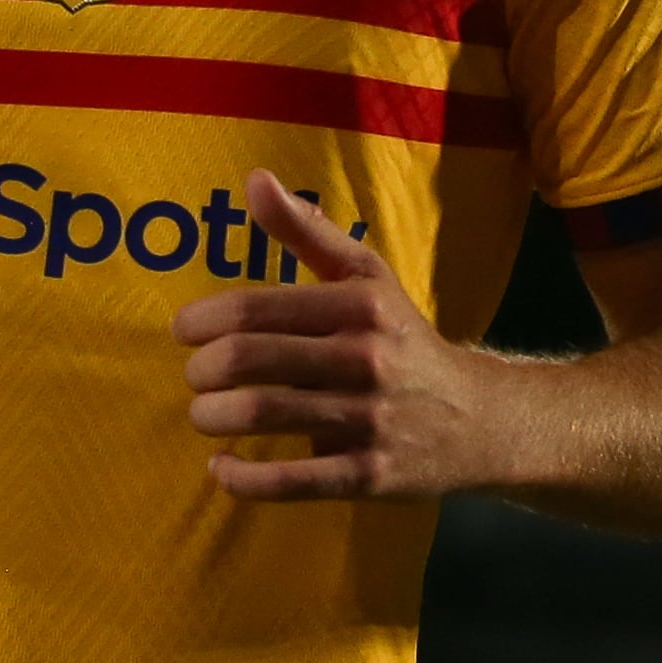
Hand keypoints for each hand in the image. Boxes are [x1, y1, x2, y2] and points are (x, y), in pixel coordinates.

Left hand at [171, 170, 509, 501]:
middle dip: (203, 370)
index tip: (183, 330)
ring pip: (264, 416)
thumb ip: (307, 230)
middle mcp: (365, 359)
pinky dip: (242, 478)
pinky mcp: (369, 476)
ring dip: (212, 417)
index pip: (260, 308)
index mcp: (359, 306)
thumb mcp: (366, 276)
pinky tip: (221, 467)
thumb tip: (255, 180)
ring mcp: (368, 420)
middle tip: (194, 375)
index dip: (205, 319)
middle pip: (252, 360)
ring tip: (202, 413)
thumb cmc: (402, 338)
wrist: (479, 419)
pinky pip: (290, 482)